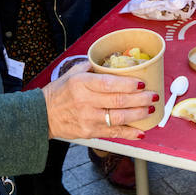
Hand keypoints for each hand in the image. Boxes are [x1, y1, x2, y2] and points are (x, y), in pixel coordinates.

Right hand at [42, 67, 157, 140]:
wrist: (42, 115)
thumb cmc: (59, 93)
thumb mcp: (72, 74)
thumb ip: (91, 67)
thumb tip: (111, 61)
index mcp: (82, 84)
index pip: (109, 84)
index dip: (128, 84)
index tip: (142, 83)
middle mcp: (86, 101)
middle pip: (119, 101)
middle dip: (140, 99)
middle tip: (153, 96)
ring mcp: (88, 119)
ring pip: (119, 118)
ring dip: (138, 114)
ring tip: (150, 109)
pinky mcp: (90, 132)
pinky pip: (113, 133)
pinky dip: (129, 133)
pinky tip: (141, 131)